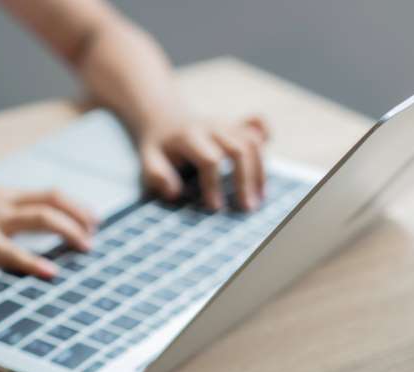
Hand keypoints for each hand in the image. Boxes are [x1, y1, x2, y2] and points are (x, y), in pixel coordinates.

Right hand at [0, 185, 96, 277]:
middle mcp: (0, 201)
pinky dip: (33, 261)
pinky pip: (9, 250)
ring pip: (40, 217)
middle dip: (80, 215)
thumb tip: (9, 219)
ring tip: (85, 247)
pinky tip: (49, 272)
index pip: (47, 193)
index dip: (75, 205)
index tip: (92, 219)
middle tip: (96, 234)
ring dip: (68, 231)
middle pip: (52, 199)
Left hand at [138, 116, 269, 210]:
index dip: (214, 185)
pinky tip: (263, 167)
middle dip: (244, 180)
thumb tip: (173, 193)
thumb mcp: (147, 161)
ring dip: (259, 172)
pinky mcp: (236, 126)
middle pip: (239, 150)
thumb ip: (156, 176)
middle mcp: (212, 127)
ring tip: (257, 199)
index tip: (215, 208)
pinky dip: (265, 143)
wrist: (164, 121)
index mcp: (188, 137)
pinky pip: (258, 128)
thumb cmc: (158, 150)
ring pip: (252, 143)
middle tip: (245, 208)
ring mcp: (226, 124)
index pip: (209, 160)